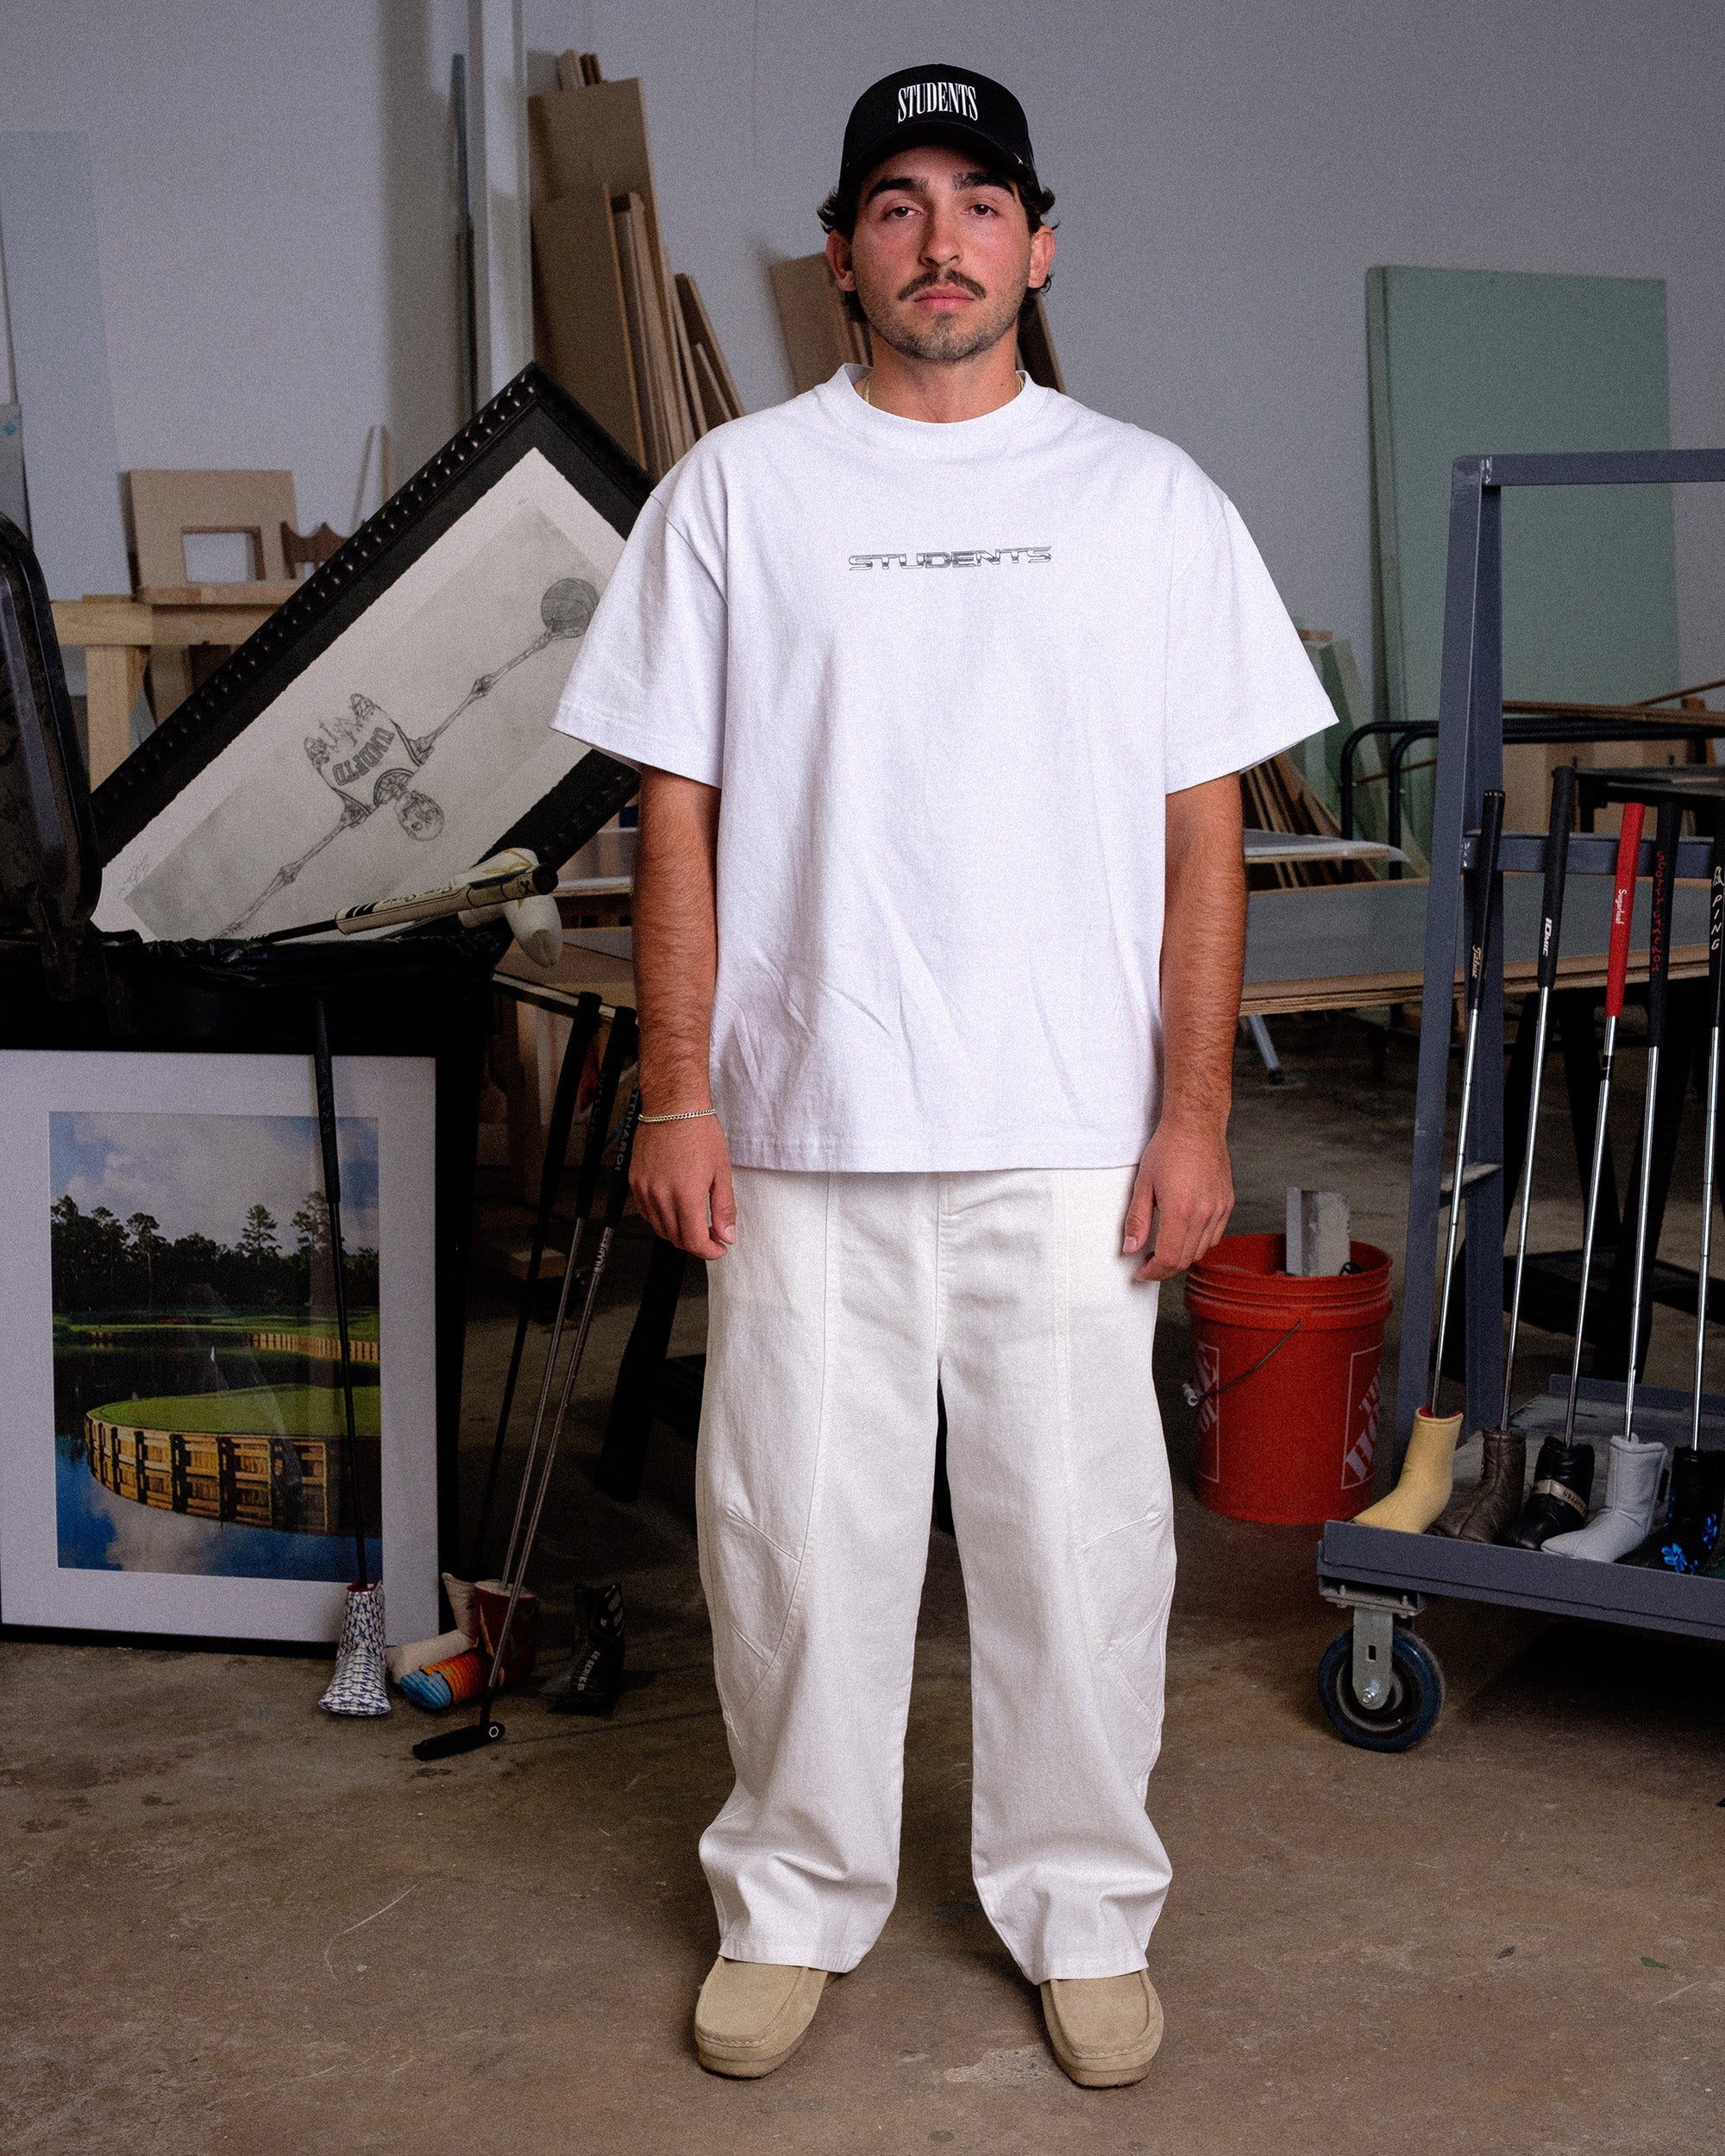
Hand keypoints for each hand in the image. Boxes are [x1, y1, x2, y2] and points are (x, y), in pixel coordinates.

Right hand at [629, 1116, 735, 1258]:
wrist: (673, 1106)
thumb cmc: (698, 1131)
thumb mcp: (721, 1172)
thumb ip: (724, 1208)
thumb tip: (726, 1234)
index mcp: (686, 1195)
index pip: (693, 1241)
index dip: (709, 1251)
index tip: (718, 1248)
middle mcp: (662, 1195)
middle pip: (675, 1238)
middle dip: (696, 1243)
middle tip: (711, 1235)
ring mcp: (645, 1189)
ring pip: (659, 1228)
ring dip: (678, 1232)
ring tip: (694, 1221)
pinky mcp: (635, 1182)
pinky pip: (646, 1212)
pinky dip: (661, 1218)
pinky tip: (674, 1208)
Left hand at [1122, 1114, 1232, 1281]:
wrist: (1196, 1125)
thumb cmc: (1169, 1148)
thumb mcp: (1143, 1184)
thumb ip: (1136, 1220)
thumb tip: (1131, 1248)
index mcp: (1180, 1210)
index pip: (1168, 1258)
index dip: (1153, 1272)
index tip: (1141, 1272)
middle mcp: (1203, 1213)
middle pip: (1185, 1260)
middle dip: (1164, 1269)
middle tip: (1148, 1264)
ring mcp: (1219, 1209)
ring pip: (1201, 1250)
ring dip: (1182, 1257)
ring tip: (1164, 1249)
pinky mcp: (1227, 1204)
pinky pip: (1214, 1236)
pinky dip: (1198, 1243)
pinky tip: (1184, 1234)